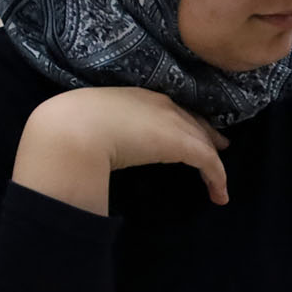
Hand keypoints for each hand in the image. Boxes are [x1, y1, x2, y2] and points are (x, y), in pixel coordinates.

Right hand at [14, 86, 229, 216]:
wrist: (75, 128)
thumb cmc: (72, 125)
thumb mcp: (89, 122)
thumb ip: (99, 129)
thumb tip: (91, 145)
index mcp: (138, 97)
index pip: (170, 110)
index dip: (184, 122)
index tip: (192, 132)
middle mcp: (160, 104)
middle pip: (193, 122)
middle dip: (207, 136)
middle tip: (219, 148)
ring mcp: (173, 122)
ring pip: (204, 143)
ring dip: (214, 165)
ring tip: (220, 186)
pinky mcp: (182, 143)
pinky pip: (209, 162)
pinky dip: (217, 178)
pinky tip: (219, 195)